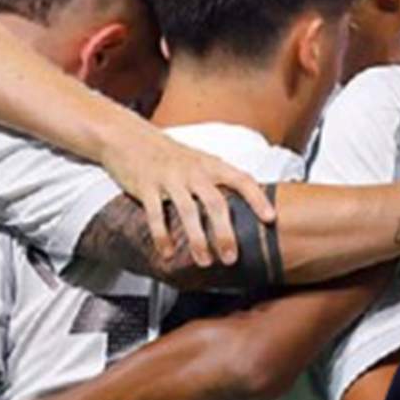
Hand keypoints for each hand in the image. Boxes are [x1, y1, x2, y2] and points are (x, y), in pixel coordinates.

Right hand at [99, 128, 275, 268]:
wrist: (129, 137)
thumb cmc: (170, 155)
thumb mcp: (200, 162)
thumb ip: (219, 182)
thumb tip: (245, 207)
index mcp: (211, 165)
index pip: (242, 179)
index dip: (258, 199)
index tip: (270, 219)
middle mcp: (194, 171)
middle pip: (216, 203)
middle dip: (225, 233)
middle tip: (231, 258)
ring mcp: (170, 178)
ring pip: (187, 212)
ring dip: (197, 240)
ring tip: (204, 261)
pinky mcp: (146, 186)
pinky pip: (156, 215)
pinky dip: (162, 236)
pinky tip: (167, 253)